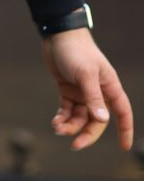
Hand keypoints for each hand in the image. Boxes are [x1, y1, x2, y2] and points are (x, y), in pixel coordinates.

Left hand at [41, 27, 133, 150]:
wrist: (56, 34)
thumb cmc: (76, 50)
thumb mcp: (86, 74)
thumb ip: (93, 97)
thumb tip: (103, 120)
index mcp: (108, 86)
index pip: (122, 111)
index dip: (125, 129)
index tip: (124, 147)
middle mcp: (97, 91)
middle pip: (97, 120)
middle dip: (87, 133)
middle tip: (75, 145)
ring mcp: (81, 91)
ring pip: (80, 117)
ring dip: (70, 125)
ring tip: (57, 128)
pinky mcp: (67, 89)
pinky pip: (67, 110)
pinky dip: (62, 117)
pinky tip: (55, 122)